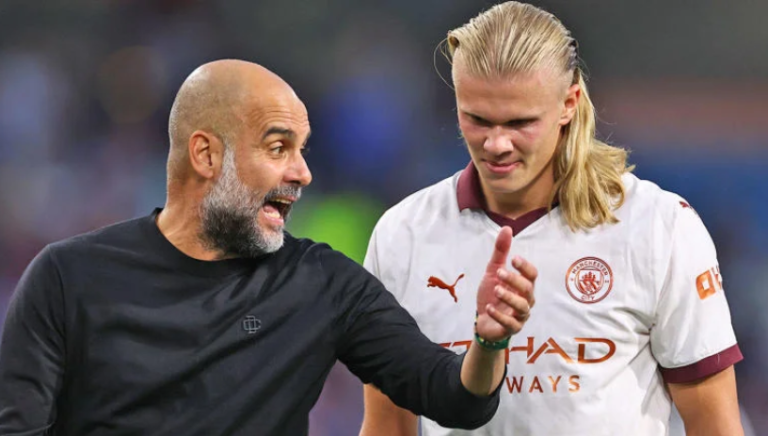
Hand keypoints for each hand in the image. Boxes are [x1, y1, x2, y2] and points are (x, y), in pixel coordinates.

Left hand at [475, 226, 536, 341]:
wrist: (483, 320)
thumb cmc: (492, 294)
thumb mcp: (493, 271)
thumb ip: (500, 252)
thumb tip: (507, 228)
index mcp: (523, 285)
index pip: (532, 275)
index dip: (525, 267)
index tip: (513, 259)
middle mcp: (526, 300)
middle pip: (528, 289)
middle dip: (514, 280)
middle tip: (499, 273)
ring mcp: (520, 315)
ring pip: (522, 307)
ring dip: (509, 297)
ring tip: (496, 290)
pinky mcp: (511, 328)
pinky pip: (510, 324)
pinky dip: (500, 316)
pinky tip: (489, 307)